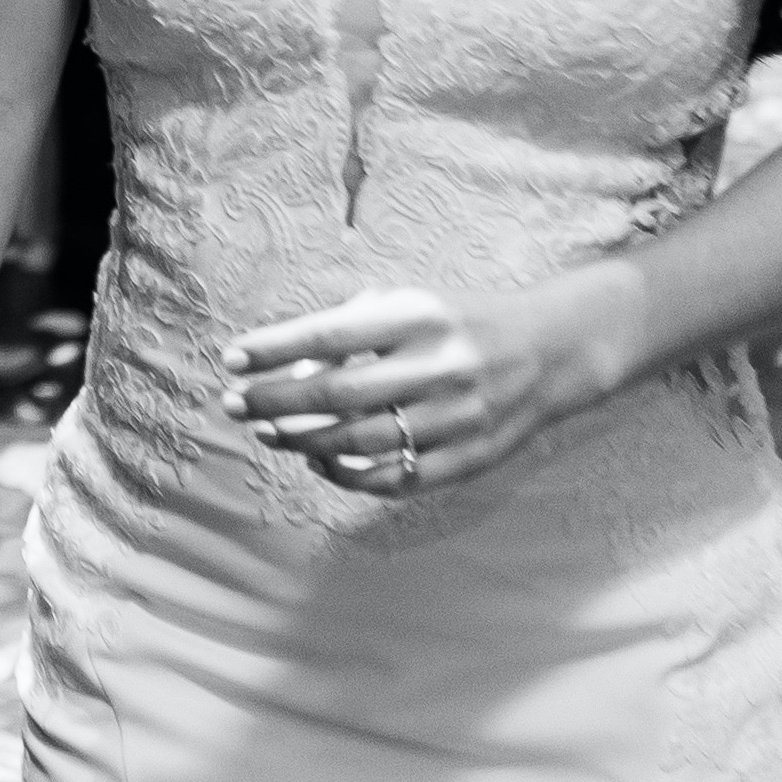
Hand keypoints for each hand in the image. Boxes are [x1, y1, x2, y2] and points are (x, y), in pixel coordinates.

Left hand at [223, 281, 592, 494]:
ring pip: (360, 440)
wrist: (549, 352)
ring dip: (301, 440)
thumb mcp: (411, 302)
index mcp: (420, 316)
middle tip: (233, 403)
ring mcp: (457, 418)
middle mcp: (439, 366)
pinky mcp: (470, 459)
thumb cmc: (459, 322)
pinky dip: (348, 475)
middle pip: (337, 392)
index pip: (330, 334)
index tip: (232, 357)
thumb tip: (286, 364)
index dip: (274, 348)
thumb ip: (352, 325)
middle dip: (274, 400)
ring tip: (265, 431)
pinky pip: (395, 478)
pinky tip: (317, 461)